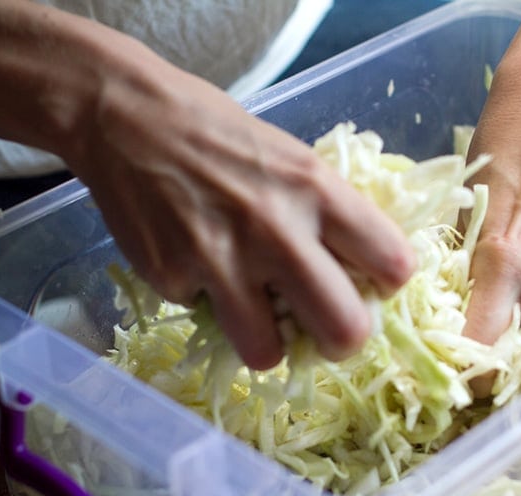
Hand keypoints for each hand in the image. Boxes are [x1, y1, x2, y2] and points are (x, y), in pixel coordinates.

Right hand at [69, 49, 414, 369]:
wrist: (128, 116)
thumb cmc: (221, 135)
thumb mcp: (294, 161)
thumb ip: (327, 216)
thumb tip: (356, 274)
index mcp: (319, 191)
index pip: (393, 263)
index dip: (388, 285)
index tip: (371, 285)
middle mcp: (278, 230)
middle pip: (345, 330)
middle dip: (340, 342)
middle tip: (324, 329)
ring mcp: (222, 259)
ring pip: (268, 354)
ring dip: (265, 342)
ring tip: (254, 313)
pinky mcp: (172, 278)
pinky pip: (207, 319)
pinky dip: (208, 302)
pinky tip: (195, 263)